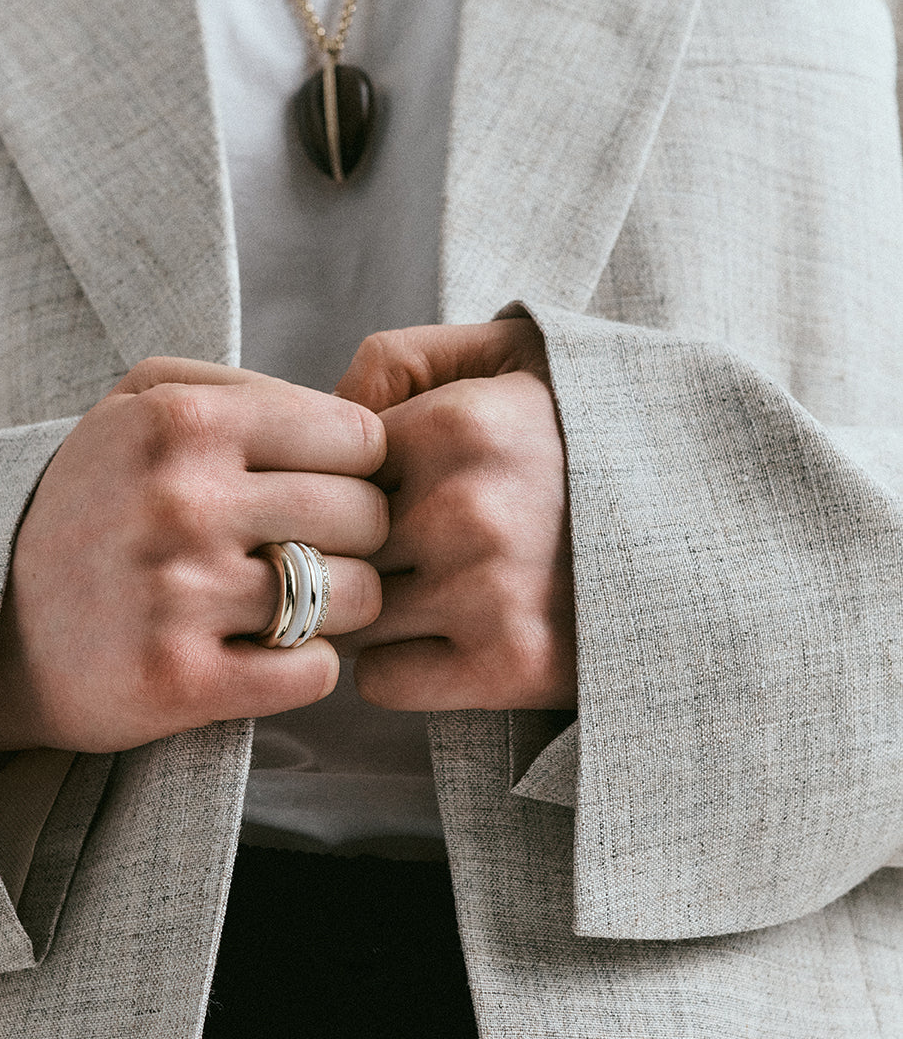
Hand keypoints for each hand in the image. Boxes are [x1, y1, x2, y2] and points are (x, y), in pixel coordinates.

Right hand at [0, 359, 387, 752]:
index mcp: (179, 422)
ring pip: (357, 597)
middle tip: (307, 553)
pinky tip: (262, 653)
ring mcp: (180, 596)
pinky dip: (304, 668)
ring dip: (338, 608)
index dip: (354, 470)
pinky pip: (316, 672)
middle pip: (368, 517)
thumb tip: (349, 412)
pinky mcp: (181, 682)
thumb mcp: (132, 406)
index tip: (318, 491)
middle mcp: (180, 502)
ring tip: (288, 604)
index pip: (359, 438)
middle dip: (353, 539)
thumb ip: (239, 387)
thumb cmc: (92, 505)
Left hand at [332, 318, 575, 710]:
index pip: (325, 470)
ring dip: (377, 613)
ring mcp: (485, 592)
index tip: (383, 495)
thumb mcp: (512, 357)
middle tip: (404, 551)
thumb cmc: (593, 438)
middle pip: (332, 546)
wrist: (717, 539)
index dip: (344, 488)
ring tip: (440, 593)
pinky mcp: (508, 666)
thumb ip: (403, 359)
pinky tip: (451, 642)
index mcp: (460, 423)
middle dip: (352, 552)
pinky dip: (402, 671)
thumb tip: (321, 407)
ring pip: (350, 615)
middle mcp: (465, 508)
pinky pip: (380, 681)